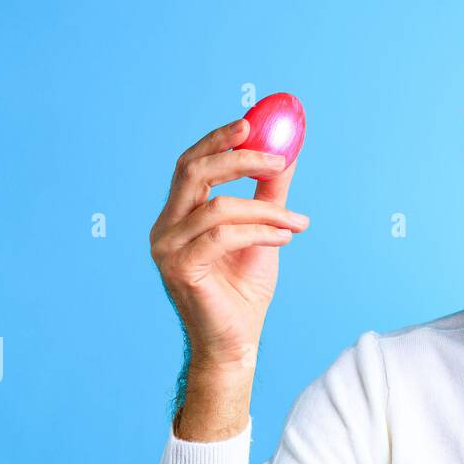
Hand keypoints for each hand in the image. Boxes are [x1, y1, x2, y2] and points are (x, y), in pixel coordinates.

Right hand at [149, 117, 309, 375]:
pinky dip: (259, 231)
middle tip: (279, 158)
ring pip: (218, 207)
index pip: (191, 164)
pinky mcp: (180, 269)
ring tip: (298, 223)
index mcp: (178, 215)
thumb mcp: (263, 229)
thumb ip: (269, 192)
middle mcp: (164, 227)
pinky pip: (223, 236)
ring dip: (267, 210)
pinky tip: (284, 239)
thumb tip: (288, 151)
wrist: (237, 341)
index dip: (218, 140)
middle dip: (239, 159)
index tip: (251, 123)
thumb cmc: (245, 288)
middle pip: (194, 172)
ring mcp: (167, 249)